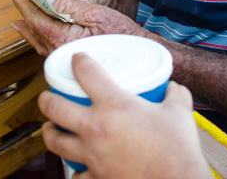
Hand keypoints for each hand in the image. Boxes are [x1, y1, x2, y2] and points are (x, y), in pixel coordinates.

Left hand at [8, 0, 142, 55]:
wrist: (137, 55)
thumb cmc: (121, 32)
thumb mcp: (95, 12)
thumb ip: (66, 7)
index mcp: (63, 40)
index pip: (36, 16)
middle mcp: (58, 52)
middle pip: (32, 24)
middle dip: (23, 2)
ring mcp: (60, 57)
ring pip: (35, 35)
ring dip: (26, 14)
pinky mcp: (66, 58)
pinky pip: (42, 43)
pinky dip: (32, 31)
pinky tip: (24, 24)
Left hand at [39, 53, 211, 178]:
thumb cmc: (177, 148)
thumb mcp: (180, 111)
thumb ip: (175, 94)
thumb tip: (173, 87)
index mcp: (114, 104)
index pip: (85, 72)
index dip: (78, 61)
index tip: (77, 59)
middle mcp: (96, 127)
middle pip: (55, 107)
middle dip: (46, 99)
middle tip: (48, 96)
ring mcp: (92, 154)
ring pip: (55, 141)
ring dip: (49, 131)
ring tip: (50, 127)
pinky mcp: (96, 177)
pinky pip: (74, 175)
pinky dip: (73, 170)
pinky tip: (76, 166)